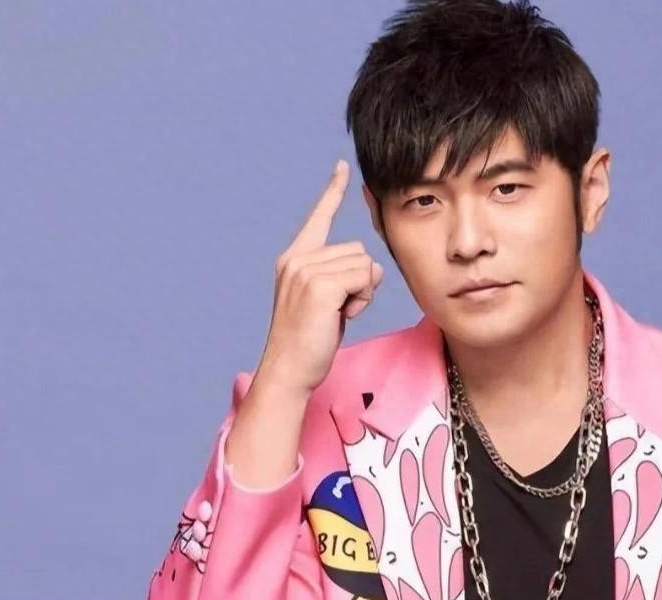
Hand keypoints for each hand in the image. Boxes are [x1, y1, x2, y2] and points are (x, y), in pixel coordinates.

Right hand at [254, 159, 383, 396]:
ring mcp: (306, 271)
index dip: (333, 192)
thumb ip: (344, 277)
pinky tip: (341, 316)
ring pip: (364, 264)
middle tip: (338, 309)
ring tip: (337, 314)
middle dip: (360, 282)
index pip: (319, 218)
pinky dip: (361, 299)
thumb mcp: (327, 301)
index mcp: (294, 259)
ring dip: (362, 292)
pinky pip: (363, 278)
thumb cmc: (309, 341)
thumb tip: (373, 266)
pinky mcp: (319, 286)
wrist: (289, 370)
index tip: (343, 167)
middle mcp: (296, 259)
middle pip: (358, 250)